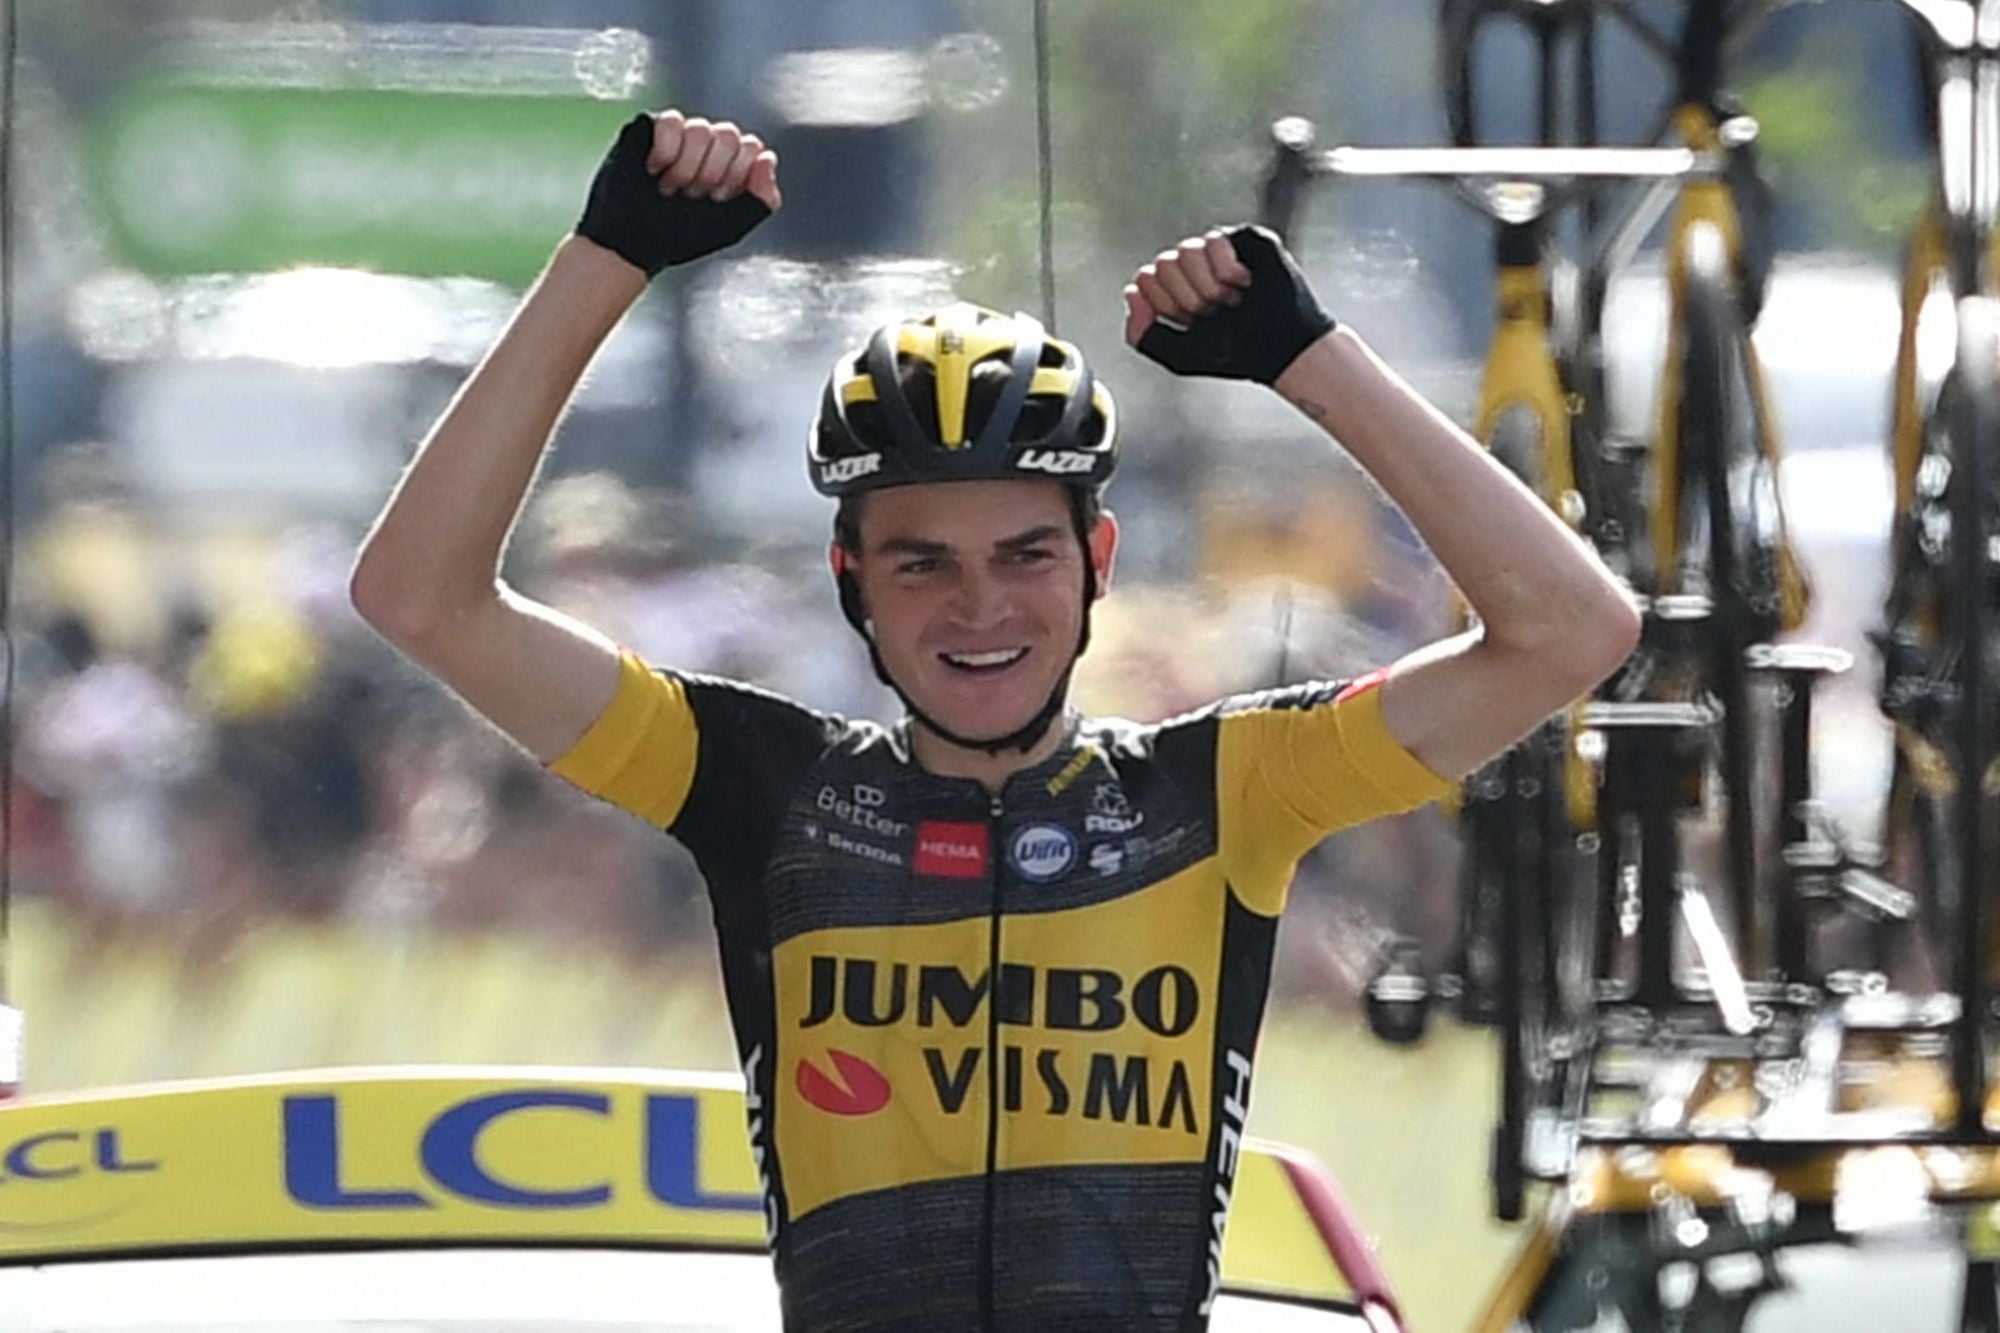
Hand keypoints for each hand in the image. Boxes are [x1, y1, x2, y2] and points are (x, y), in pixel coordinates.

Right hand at [576, 110, 782, 276]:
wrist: (633, 243)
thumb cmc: (681, 235)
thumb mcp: (733, 226)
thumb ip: (762, 199)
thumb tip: (769, 157)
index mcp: (731, 162)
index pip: (751, 146)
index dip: (735, 175)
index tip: (716, 200)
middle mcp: (707, 143)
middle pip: (728, 134)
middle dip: (711, 174)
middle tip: (690, 196)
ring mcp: (679, 133)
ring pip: (701, 128)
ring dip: (686, 168)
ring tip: (669, 188)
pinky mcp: (649, 127)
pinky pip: (671, 122)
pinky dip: (666, 151)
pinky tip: (653, 170)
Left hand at [1124, 225, 1333, 384]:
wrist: (1279, 350)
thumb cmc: (1236, 354)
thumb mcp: (1178, 356)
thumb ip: (1141, 335)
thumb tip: (1130, 293)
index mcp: (1174, 290)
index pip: (1145, 280)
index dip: (1168, 306)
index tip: (1194, 324)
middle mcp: (1193, 267)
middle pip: (1163, 264)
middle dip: (1189, 299)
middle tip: (1217, 313)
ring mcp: (1218, 252)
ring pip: (1185, 250)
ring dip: (1209, 287)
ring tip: (1232, 300)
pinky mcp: (1245, 239)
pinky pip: (1215, 240)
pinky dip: (1227, 270)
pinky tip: (1245, 283)